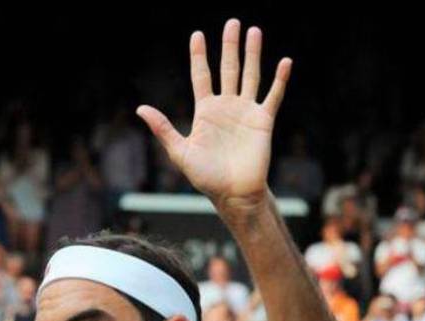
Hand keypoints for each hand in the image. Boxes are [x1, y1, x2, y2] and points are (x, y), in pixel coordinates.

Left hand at [137, 19, 290, 211]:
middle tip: (233, 22)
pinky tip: (284, 61)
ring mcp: (246, 112)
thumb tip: (140, 108)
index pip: (202, 76)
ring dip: (253, 54)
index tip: (197, 35)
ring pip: (250, 75)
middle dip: (230, 45)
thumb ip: (163, 128)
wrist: (233, 194)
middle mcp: (226, 106)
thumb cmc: (205, 177)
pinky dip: (279, 79)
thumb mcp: (180, 151)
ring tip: (254, 31)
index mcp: (205, 111)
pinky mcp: (263, 121)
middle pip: (228, 68)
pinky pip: (273, 96)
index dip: (199, 55)